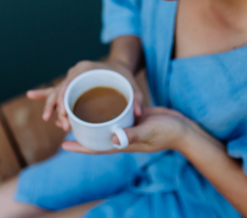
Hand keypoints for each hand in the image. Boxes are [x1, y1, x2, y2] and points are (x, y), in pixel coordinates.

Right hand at [26, 59, 144, 131]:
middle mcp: (76, 71)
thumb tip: (139, 114)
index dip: (64, 101)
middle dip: (58, 108)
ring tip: (49, 119)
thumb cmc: (125, 76)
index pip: (70, 84)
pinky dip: (44, 93)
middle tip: (63, 125)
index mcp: (86, 68)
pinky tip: (31, 94)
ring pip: (57, 91)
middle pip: (61, 90)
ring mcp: (72, 77)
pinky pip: (56, 89)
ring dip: (51, 105)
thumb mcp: (133, 86)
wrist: (118, 65)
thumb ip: (137, 99)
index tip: (65, 116)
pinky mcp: (71, 83)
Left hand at [61, 106, 195, 153]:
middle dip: (81, 132)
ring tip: (75, 109)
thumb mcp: (149, 132)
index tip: (63, 145)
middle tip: (64, 123)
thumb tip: (114, 138)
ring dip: (90, 119)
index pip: (96, 148)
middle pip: (96, 136)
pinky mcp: (132, 116)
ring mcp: (126, 126)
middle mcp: (121, 135)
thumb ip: (133, 135)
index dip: (80, 148)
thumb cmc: (167, 133)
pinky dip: (105, 109)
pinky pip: (115, 113)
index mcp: (122, 143)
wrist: (182, 127)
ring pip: (103, 124)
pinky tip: (98, 99)